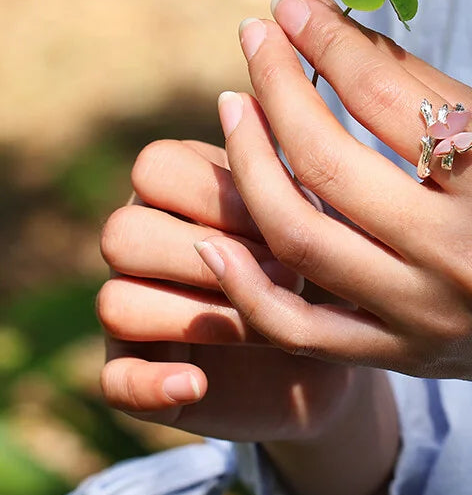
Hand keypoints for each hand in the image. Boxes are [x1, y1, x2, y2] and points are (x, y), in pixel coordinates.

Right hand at [98, 139, 398, 494]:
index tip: (279, 222)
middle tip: (282, 276)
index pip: (155, 168)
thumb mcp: (311, 222)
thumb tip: (242, 109)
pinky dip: (151, 384)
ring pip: (115, 301)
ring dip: (195, 317)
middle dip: (205, 259)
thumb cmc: (322, 264)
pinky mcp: (141, 374)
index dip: (215, 194)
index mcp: (179, 192)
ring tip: (259, 328)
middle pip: (122, 233)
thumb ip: (279, 181)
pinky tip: (197, 384)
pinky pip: (114, 380)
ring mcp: (137, 308)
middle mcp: (147, 243)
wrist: (334, 349)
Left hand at [208, 0, 471, 402]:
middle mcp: (464, 257)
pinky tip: (217, 236)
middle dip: (277, 82)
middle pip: (328, 161)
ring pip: (299, 236)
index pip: (385, 96)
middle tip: (256, 35)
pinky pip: (302, 328)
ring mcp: (429, 317)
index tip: (295, 2)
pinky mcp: (408, 356)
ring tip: (234, 104)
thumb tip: (344, 28)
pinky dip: (246, 284)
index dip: (327, 38)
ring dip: (249, 160)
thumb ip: (429, 89)